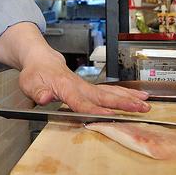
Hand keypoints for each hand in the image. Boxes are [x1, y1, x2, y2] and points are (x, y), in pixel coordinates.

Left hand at [18, 48, 149, 114]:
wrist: (41, 59)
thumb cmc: (36, 72)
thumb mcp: (30, 83)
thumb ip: (38, 91)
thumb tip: (44, 97)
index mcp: (65, 86)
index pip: (80, 101)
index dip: (93, 109)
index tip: (107, 114)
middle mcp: (79, 85)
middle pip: (103, 95)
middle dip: (122, 102)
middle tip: (140, 108)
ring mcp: (86, 86)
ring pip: (110, 91)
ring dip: (128, 98)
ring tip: (145, 103)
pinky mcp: (89, 88)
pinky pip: (109, 90)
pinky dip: (124, 94)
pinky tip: (137, 97)